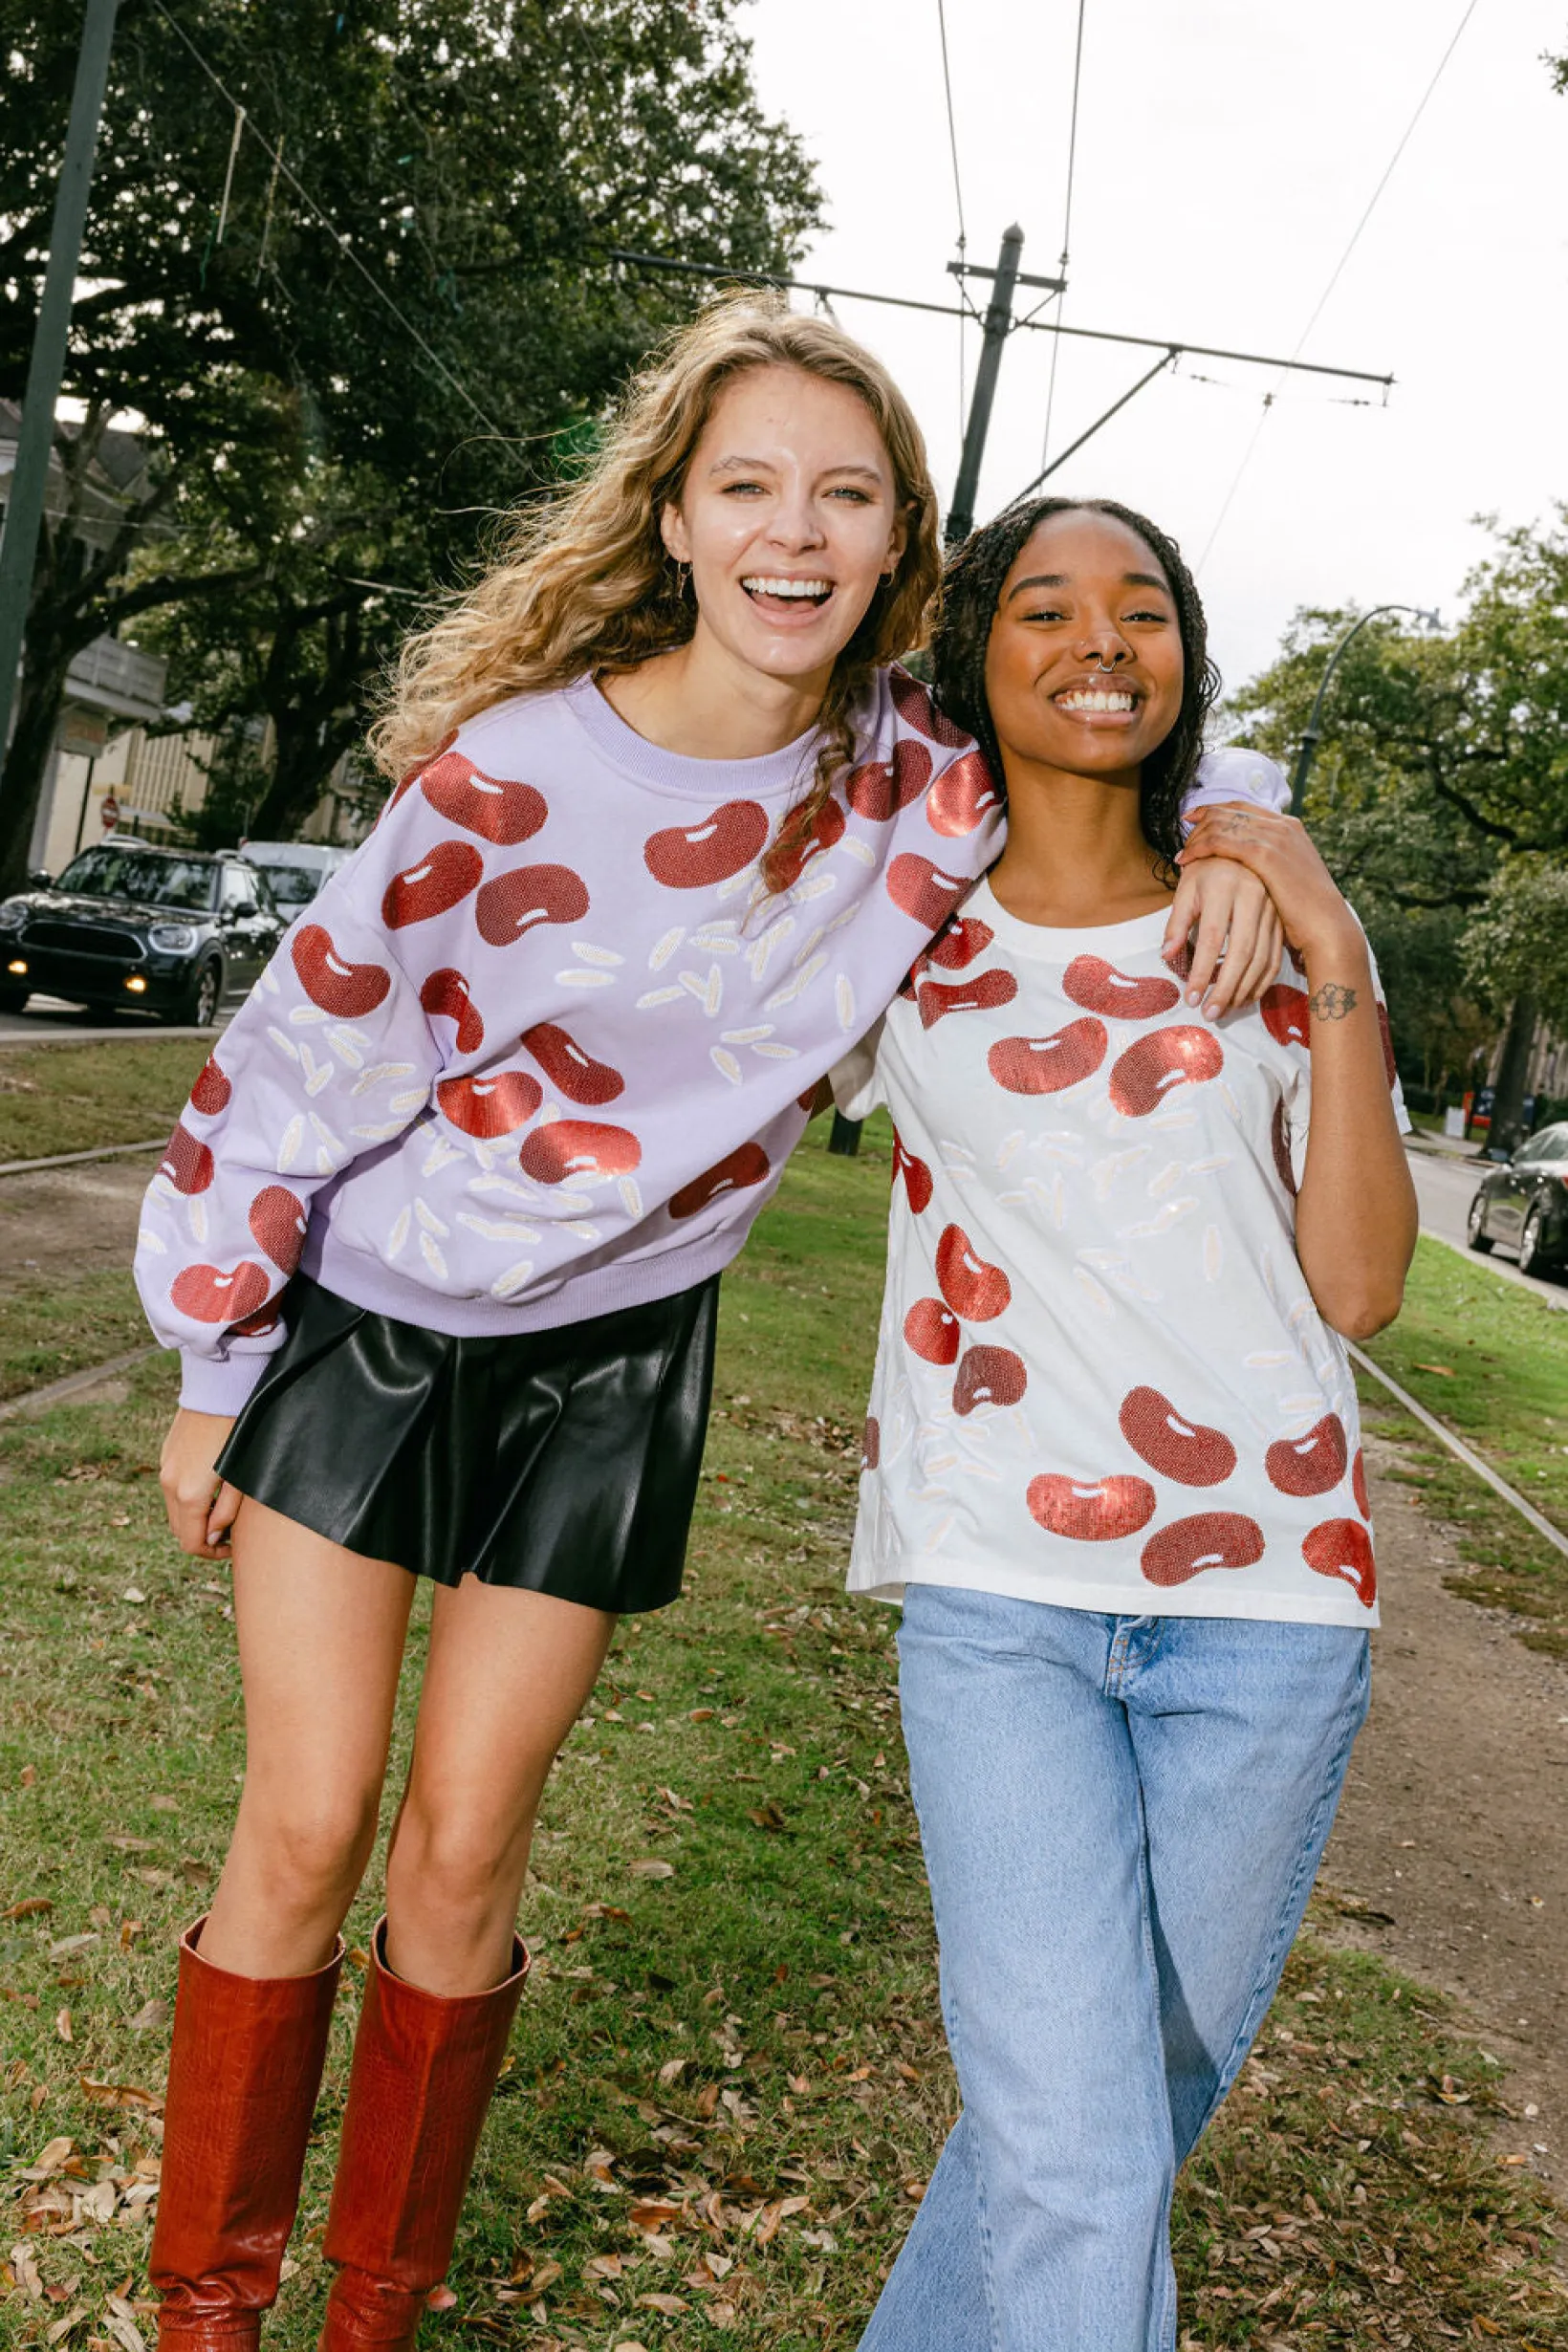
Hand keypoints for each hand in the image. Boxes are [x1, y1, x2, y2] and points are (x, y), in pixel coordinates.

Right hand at [160, 1408, 240, 1558]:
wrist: (220, 1388)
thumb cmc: (240, 1433)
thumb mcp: (241, 1478)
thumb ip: (226, 1512)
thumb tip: (212, 1538)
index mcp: (189, 1495)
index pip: (190, 1543)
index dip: (210, 1554)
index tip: (230, 1547)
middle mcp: (170, 1484)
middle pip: (180, 1530)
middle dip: (202, 1537)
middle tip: (228, 1532)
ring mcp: (165, 1468)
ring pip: (174, 1510)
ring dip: (194, 1518)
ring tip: (221, 1507)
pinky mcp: (167, 1454)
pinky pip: (172, 1488)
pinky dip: (186, 1498)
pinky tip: (210, 1485)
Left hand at [1161, 835, 1285, 1015]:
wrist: (1242, 848)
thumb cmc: (1207, 870)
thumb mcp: (1186, 889)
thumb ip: (1176, 922)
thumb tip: (1167, 956)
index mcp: (1224, 887)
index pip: (1211, 937)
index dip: (1202, 971)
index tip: (1191, 998)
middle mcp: (1253, 896)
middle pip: (1241, 952)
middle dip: (1225, 988)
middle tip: (1209, 1013)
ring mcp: (1272, 908)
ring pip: (1262, 957)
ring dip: (1244, 989)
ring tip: (1225, 1010)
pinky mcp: (1282, 919)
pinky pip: (1276, 955)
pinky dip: (1263, 980)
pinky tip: (1246, 996)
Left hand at [1178, 803, 1362, 972]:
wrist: (1326, 924)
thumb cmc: (1306, 911)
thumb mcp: (1288, 879)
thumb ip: (1270, 865)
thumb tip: (1248, 869)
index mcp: (1288, 827)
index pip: (1242, 808)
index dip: (1214, 810)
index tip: (1193, 818)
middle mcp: (1282, 825)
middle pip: (1229, 811)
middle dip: (1201, 821)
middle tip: (1183, 835)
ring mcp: (1275, 837)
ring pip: (1221, 823)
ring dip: (1197, 836)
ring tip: (1182, 854)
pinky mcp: (1265, 855)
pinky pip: (1221, 841)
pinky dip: (1199, 847)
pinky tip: (1186, 860)